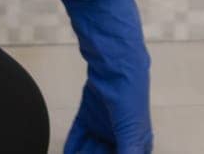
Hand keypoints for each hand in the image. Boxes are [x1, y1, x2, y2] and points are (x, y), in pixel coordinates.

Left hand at [61, 0, 154, 153]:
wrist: (116, 58)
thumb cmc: (130, 92)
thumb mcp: (131, 130)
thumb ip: (128, 152)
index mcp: (137, 140)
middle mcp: (121, 133)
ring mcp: (104, 123)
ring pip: (91, 148)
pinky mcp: (89, 113)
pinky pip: (80, 134)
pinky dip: (74, 145)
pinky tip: (67, 152)